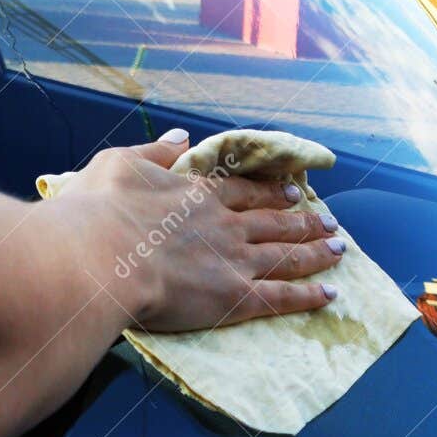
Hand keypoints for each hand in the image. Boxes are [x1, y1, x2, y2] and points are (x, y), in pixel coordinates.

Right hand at [57, 129, 345, 331]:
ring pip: (286, 255)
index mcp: (196, 194)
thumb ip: (155, 152)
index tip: (293, 190)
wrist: (99, 257)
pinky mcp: (235, 297)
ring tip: (339, 250)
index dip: (271, 191)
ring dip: (316, 252)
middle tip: (329, 221)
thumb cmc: (97, 212)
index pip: (243, 191)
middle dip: (304, 220)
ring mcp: (234, 260)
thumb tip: (182, 139)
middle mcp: (224, 225)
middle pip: (274, 221)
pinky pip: (281, 297)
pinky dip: (308, 296)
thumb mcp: (119, 164)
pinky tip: (329, 295)